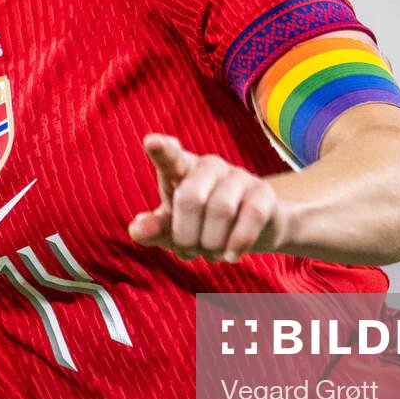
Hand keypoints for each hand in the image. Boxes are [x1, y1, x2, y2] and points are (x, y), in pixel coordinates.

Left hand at [129, 134, 283, 261]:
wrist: (252, 229)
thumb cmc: (201, 223)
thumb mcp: (173, 229)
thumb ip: (154, 229)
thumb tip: (136, 231)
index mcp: (181, 170)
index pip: (169, 158)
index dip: (161, 150)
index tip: (152, 141)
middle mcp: (209, 166)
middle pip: (190, 199)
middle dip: (186, 236)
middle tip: (189, 251)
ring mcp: (237, 176)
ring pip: (220, 210)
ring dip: (211, 244)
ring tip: (211, 253)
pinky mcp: (263, 192)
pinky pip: (251, 216)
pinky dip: (238, 243)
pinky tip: (231, 256)